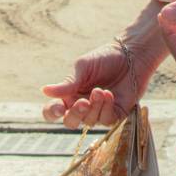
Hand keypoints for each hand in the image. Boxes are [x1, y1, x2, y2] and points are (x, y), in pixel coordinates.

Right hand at [41, 0, 166, 127]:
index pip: (53, 110)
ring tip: (100, 90)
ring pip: (89, 122)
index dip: (52, 113)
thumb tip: (44, 90)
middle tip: (83, 102)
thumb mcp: (83, 67)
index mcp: (70, 95)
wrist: (132, 54)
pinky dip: (106, 108)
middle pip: (71, 122)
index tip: (59, 108)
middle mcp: (82, 106)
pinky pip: (106, 121)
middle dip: (75, 114)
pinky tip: (109, 95)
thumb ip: (67, 83)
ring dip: (94, 107)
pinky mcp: (115, 114)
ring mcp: (98, 111)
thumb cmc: (105, 57)